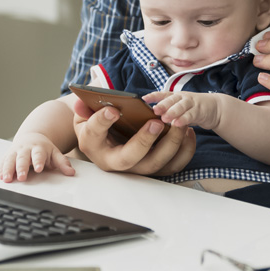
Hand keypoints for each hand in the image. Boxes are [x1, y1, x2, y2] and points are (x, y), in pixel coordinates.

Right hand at [0, 133, 75, 182]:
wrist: (31, 137)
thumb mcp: (55, 153)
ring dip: (8, 169)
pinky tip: (0, 175)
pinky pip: (3, 161)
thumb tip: (71, 172)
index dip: (38, 161)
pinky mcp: (7, 155)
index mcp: (38, 148)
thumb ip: (62, 163)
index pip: (38, 155)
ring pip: (10, 160)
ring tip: (7, 179)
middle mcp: (25, 149)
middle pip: (22, 158)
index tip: (39, 168)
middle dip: (21, 168)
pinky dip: (1, 168)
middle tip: (21, 177)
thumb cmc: (44, 148)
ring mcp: (15, 151)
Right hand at [73, 100, 195, 175]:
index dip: (101, 122)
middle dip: (145, 141)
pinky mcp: (154, 167)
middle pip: (130, 158)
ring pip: (155, 164)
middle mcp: (114, 161)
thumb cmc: (97, 124)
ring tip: (179, 124)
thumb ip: (84, 107)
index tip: (112, 110)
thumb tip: (81, 103)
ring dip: (171, 145)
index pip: (94, 134)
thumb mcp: (86, 114)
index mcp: (94, 145)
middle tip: (156, 121)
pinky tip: (188, 131)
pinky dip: (185, 150)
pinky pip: (173, 165)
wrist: (107, 139)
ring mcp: (136, 167)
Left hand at [147, 91, 228, 128]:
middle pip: (171, 99)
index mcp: (175, 96)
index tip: (143, 99)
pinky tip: (177, 124)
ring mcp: (191, 103)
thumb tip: (148, 120)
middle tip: (154, 110)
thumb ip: (167, 112)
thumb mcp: (179, 108)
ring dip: (173, 111)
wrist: (214, 109)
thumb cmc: (191, 110)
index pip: (163, 94)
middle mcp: (182, 98)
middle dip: (162, 104)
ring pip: (181, 106)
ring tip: (165, 118)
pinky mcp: (200, 111)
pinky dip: (184, 119)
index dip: (153, 96)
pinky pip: (191, 115)